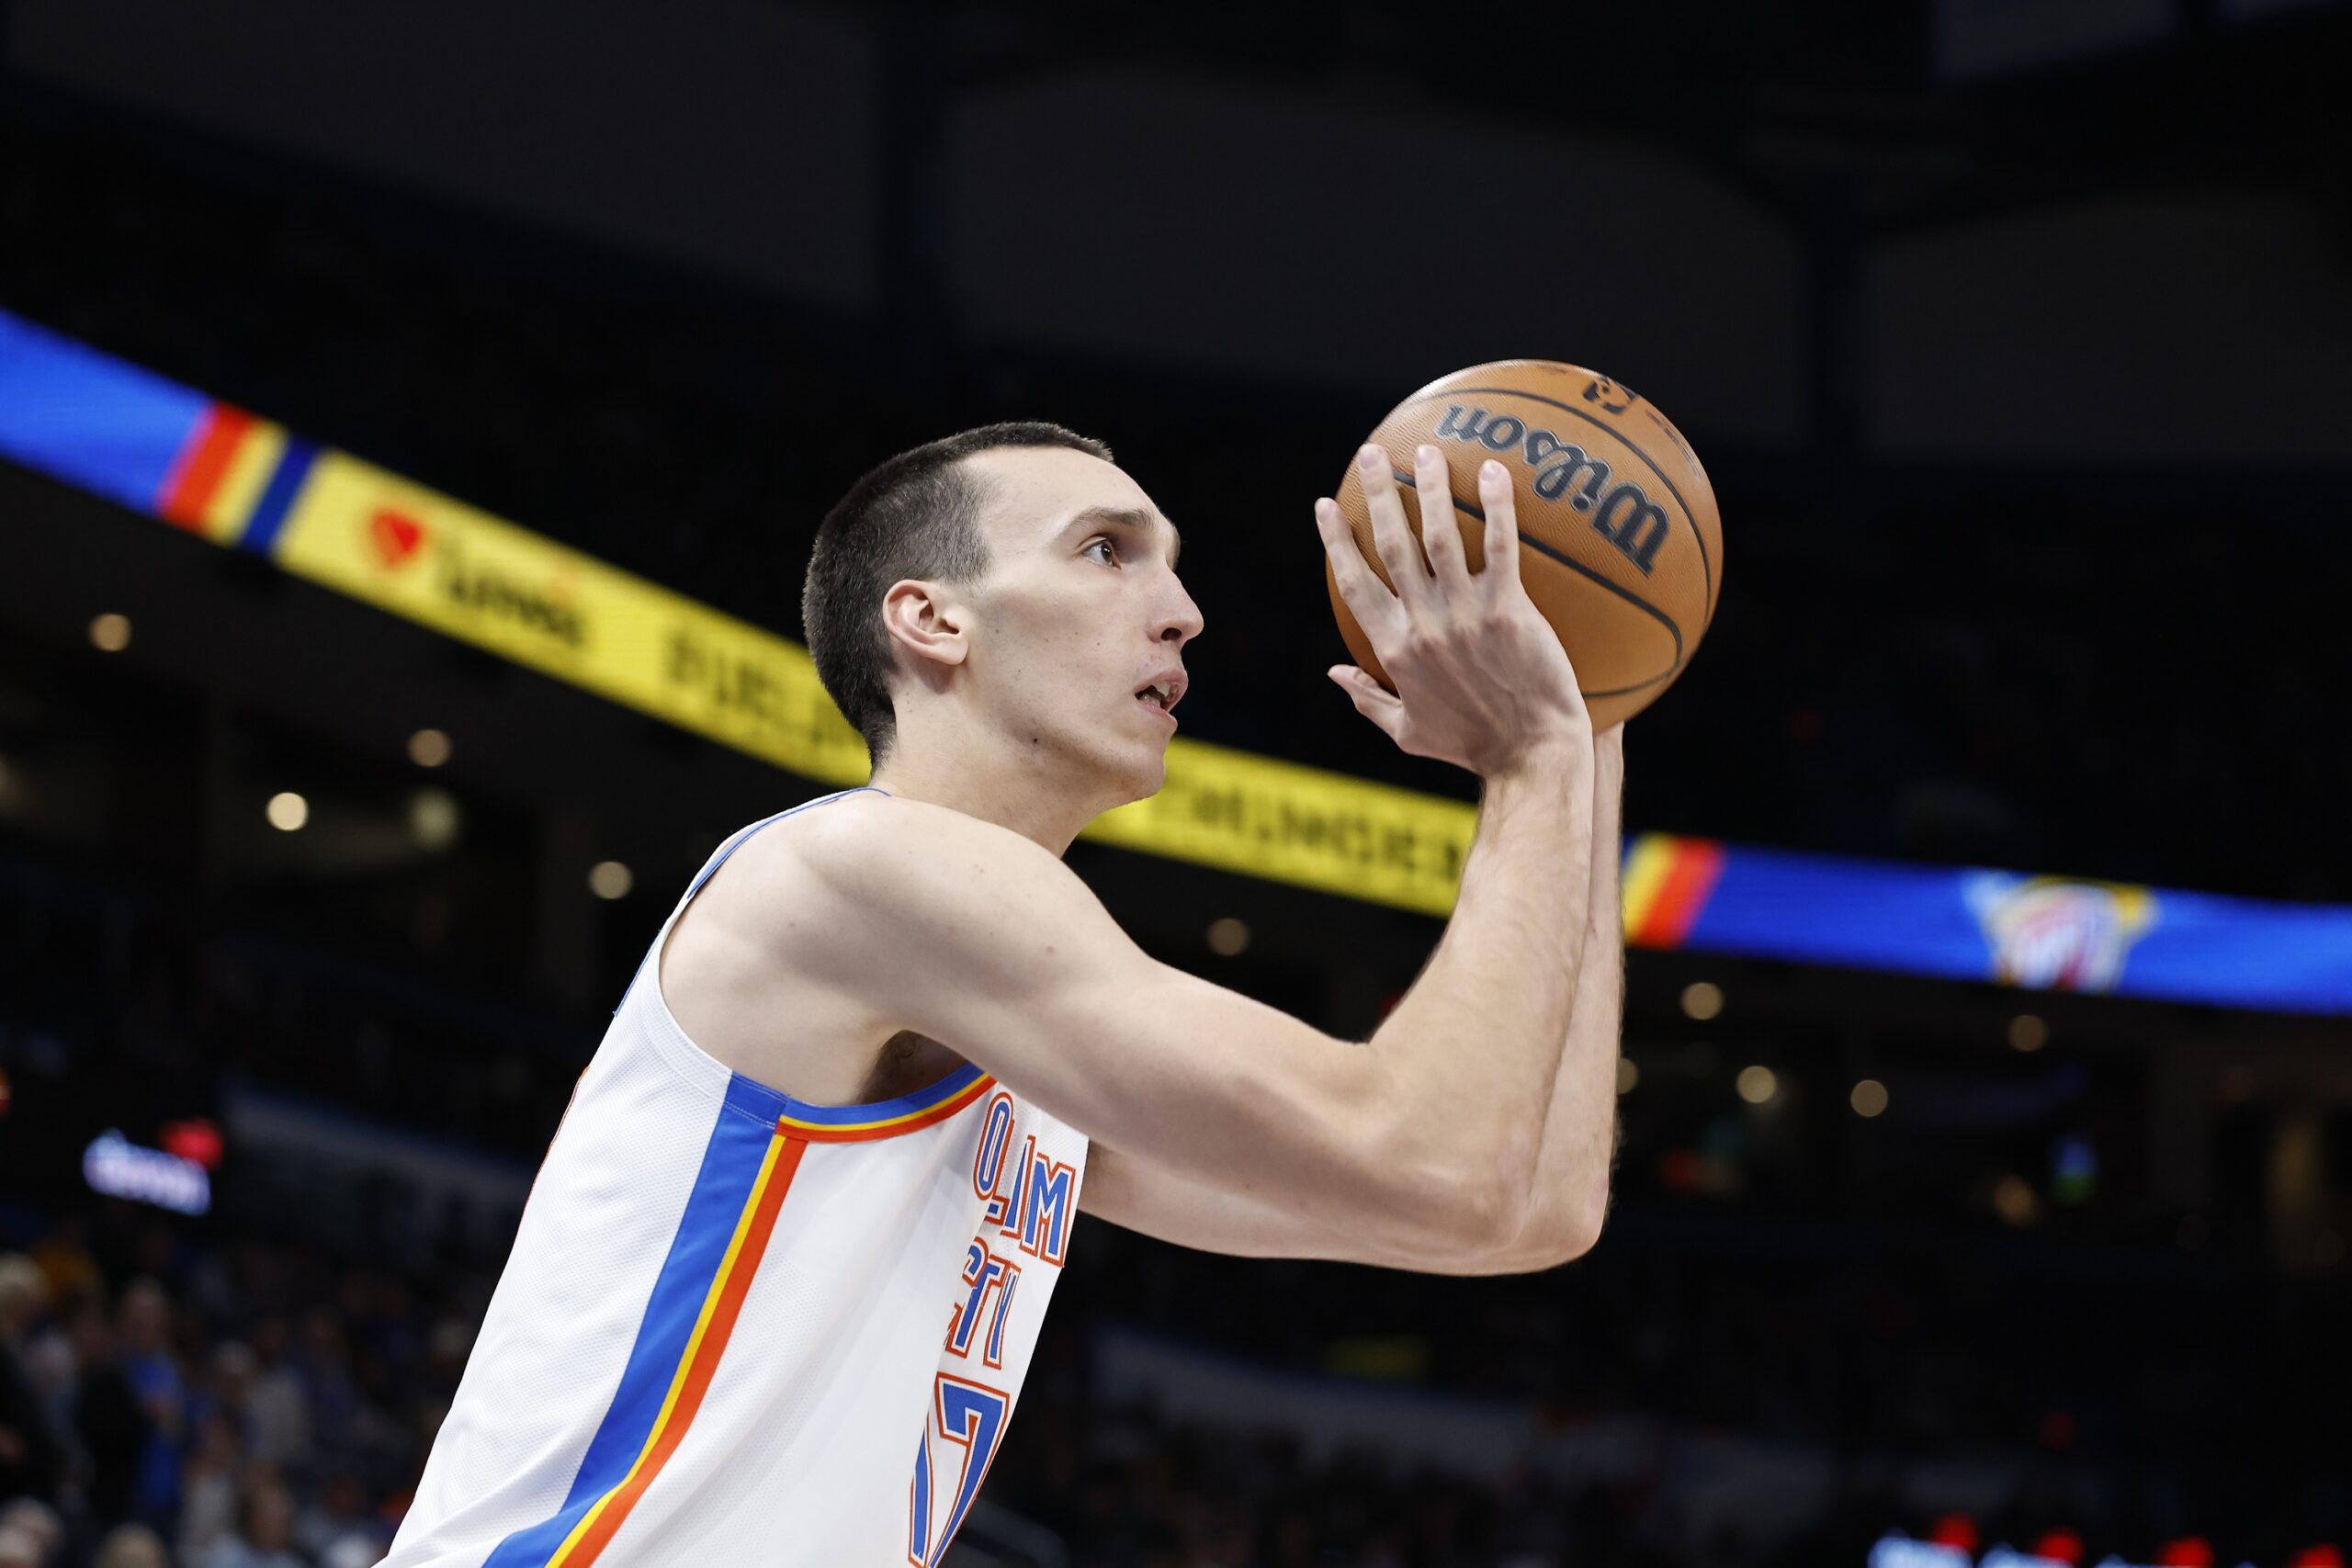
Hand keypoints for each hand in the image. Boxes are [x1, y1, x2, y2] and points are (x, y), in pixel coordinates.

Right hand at [1317, 443, 1592, 777]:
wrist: (1530, 755)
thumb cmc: (1471, 746)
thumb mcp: (1408, 730)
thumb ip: (1367, 699)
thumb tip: (1334, 673)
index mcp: (1393, 647)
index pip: (1354, 583)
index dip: (1336, 541)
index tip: (1327, 505)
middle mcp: (1421, 625)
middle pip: (1391, 545)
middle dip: (1377, 494)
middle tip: (1371, 454)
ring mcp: (1464, 616)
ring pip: (1439, 537)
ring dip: (1430, 488)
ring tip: (1426, 450)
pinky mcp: (1509, 611)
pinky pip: (1501, 548)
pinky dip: (1496, 507)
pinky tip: (1494, 472)